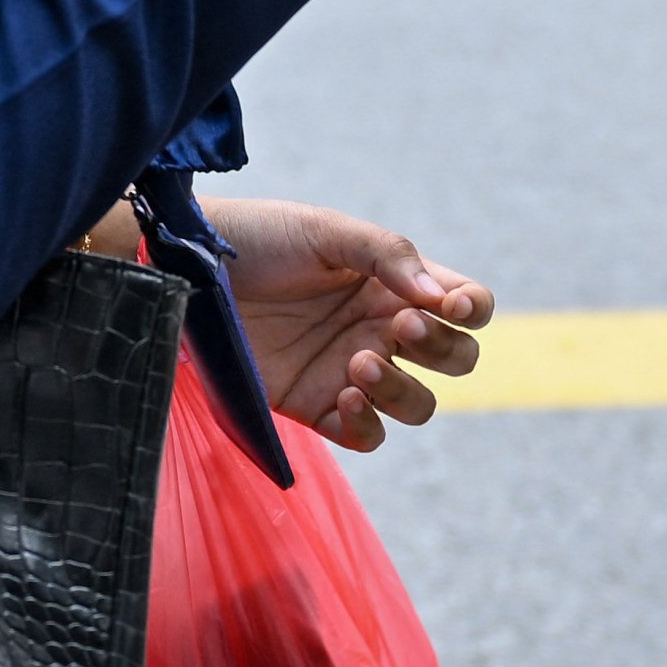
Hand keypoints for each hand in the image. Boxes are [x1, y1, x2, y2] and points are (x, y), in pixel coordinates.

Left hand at [196, 197, 494, 451]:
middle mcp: (382, 329)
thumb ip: (386, 253)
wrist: (193, 271)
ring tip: (359, 361)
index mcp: (395, 284)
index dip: (474, 309)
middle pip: (455, 359)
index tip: (451, 305)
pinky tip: (344, 395)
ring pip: (418, 404)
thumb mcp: (325, 230)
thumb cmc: (261, 240)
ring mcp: (353, 371)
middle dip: (442, 348)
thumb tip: (438, 295)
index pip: (466, 304)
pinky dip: (369, 424)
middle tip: (400, 325)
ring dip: (402, 389)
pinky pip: (368, 436)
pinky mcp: (318, 407)